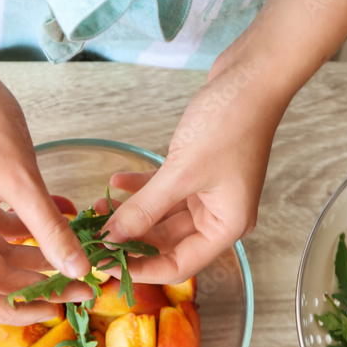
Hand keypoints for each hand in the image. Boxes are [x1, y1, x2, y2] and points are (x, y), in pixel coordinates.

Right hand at [0, 63, 90, 324]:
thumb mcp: (23, 181)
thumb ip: (50, 230)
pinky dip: (31, 228)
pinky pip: (2, 228)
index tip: (56, 307)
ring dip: (40, 254)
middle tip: (86, 282)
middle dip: (40, 282)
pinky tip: (64, 218)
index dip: (16, 311)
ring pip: (1, 254)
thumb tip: (77, 270)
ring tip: (81, 252)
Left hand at [103, 56, 289, 283]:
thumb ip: (145, 209)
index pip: (179, 266)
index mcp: (225, 227)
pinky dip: (141, 188)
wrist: (252, 76)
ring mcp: (208, 193)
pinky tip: (116, 181)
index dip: (142, 270)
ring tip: (98, 206)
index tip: (107, 266)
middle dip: (130, 239)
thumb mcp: (181, 173)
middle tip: (94, 236)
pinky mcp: (198, 171)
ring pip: (162, 215)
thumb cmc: (230, 124)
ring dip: (132, 213)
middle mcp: (219, 215)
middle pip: (168, 242)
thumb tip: (113, 238)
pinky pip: (165, 190)